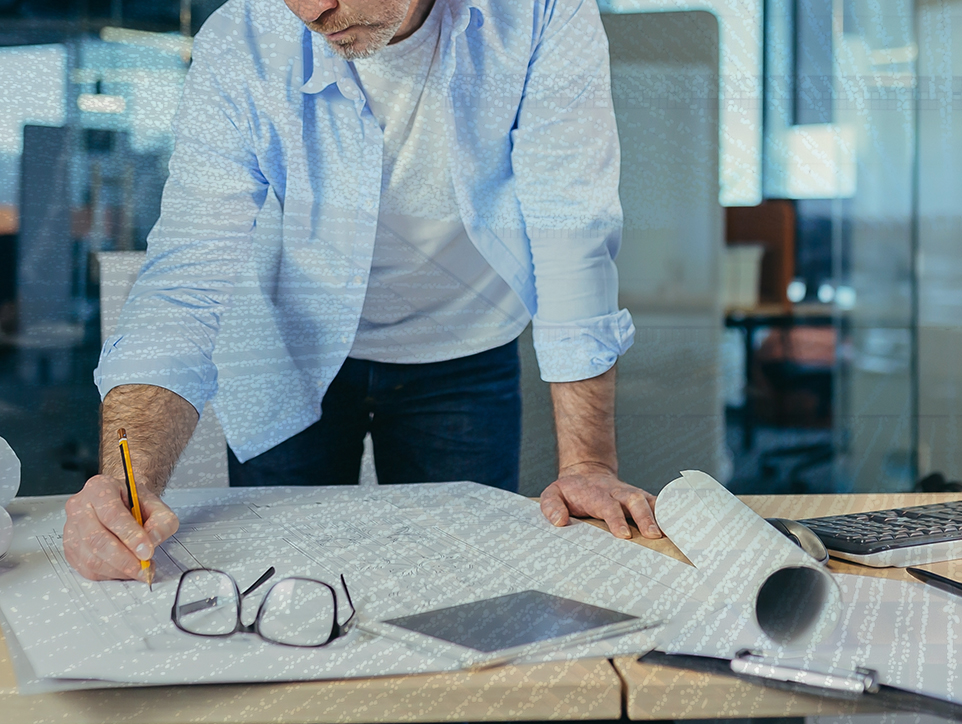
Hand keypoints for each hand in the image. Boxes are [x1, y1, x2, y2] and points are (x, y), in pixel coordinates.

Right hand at [63, 474, 178, 580]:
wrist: (122, 502)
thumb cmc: (135, 502)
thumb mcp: (157, 505)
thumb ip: (161, 522)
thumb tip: (152, 541)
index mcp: (100, 488)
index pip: (112, 514)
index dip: (130, 535)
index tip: (147, 551)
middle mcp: (80, 506)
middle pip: (96, 538)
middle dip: (123, 559)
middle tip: (143, 567)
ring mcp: (71, 529)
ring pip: (90, 557)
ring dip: (117, 569)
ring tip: (138, 569)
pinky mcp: (70, 549)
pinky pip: (86, 569)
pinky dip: (108, 574)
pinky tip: (124, 570)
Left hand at [540, 463, 661, 539]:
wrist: (586, 474)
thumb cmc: (570, 491)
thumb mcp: (552, 494)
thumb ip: (552, 506)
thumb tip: (560, 520)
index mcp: (595, 493)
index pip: (607, 505)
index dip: (616, 518)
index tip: (623, 535)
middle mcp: (617, 492)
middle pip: (634, 500)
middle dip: (645, 516)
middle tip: (654, 535)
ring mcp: (631, 494)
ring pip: (650, 500)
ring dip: (661, 515)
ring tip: (673, 533)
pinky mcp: (642, 499)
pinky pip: (658, 504)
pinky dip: (670, 512)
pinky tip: (681, 526)